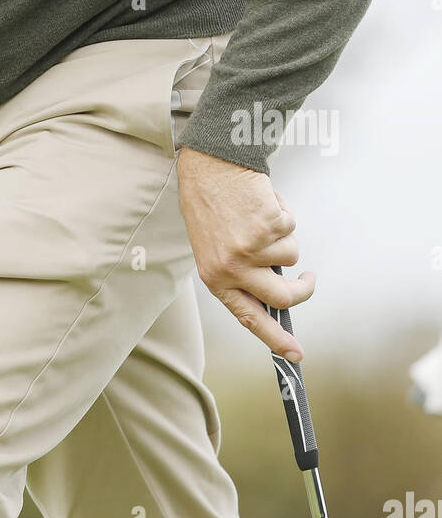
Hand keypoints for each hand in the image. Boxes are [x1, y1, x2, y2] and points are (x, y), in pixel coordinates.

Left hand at [176, 145, 314, 360]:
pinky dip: (282, 211)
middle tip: (309, 278)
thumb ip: (240, 272)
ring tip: (258, 212)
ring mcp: (251, 248)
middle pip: (283, 297)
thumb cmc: (212, 203)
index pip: (249, 318)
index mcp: (215, 277)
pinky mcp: (268, 227)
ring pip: (291, 254)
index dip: (275, 340)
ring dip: (283, 234)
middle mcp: (232, 268)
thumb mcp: (214, 245)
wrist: (209, 162)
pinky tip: (261, 198)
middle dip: (303, 289)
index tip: (297, 355)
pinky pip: (291, 227)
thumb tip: (275, 295)